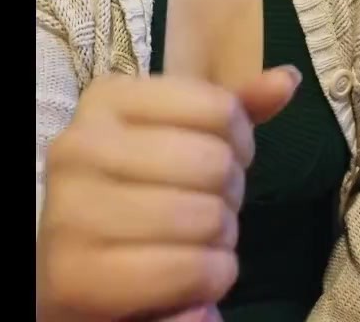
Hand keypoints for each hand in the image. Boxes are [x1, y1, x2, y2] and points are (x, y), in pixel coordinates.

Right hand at [36, 66, 301, 320]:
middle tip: (203, 210)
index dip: (239, 141)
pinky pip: (193, 268)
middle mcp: (80, 146)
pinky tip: (187, 279)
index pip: (218, 107)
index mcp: (106, 100)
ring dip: (220, 241)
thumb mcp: (179, 141)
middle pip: (215, 162)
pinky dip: (210, 279)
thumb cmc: (138, 197)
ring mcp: (72, 211)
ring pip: (207, 217)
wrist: (78, 271)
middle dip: (229, 196)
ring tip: (191, 243)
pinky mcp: (79, 275)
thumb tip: (287, 79)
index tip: (219, 159)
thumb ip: (229, 112)